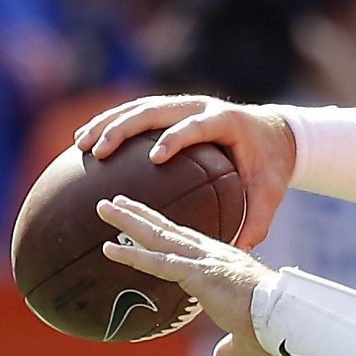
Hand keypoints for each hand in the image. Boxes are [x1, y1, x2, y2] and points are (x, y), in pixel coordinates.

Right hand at [75, 95, 296, 247]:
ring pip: (138, 107)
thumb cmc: (271, 165)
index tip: (156, 157)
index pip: (196, 126)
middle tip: (100, 151)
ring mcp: (183, 104)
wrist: (275, 132)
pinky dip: (109, 123)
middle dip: (124, 128)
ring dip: (107, 123)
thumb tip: (240, 251)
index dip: (176, 138)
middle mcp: (200, 106)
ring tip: (80, 146)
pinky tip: (84, 141)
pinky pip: (136, 112)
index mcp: (225, 121)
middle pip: (155, 109)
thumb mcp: (270, 191)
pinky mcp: (172, 109)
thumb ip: (258, 219)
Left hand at [100, 196, 274, 355]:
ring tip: (102, 205)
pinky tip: (108, 248)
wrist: (288, 319)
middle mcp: (210, 255)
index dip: (162, 228)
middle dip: (139, 214)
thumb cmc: (273, 328)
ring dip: (128, 221)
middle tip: (113, 200)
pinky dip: (132, 255)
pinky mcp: (199, 274)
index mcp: (221, 264)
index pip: (184, 241)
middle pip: (167, 230)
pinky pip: (158, 263)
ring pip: (158, 237)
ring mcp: (204, 261)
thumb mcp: (243, 343)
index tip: (145, 217)